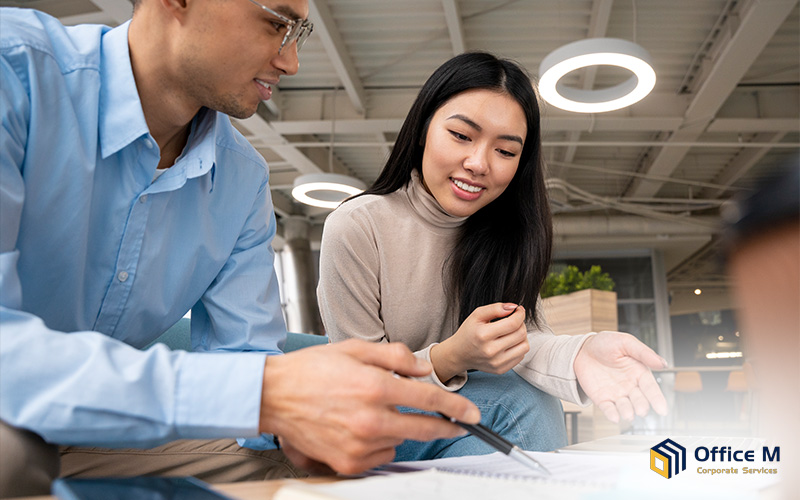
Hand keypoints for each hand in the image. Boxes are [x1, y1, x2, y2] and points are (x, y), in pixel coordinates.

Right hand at [258, 339, 478, 474]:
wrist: (273, 396)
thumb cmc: (311, 370)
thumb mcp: (355, 349)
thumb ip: (395, 356)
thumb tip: (422, 369)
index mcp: (375, 387)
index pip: (429, 400)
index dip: (456, 407)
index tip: (472, 413)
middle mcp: (369, 419)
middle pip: (423, 428)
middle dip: (445, 426)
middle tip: (457, 424)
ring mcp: (358, 445)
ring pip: (400, 442)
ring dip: (400, 430)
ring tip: (376, 413)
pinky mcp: (347, 462)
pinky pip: (380, 457)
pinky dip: (380, 445)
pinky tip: (364, 429)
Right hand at [431, 303, 528, 381]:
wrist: (459, 354)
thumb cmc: (468, 333)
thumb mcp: (477, 315)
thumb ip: (495, 308)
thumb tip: (514, 307)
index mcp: (483, 335)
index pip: (513, 323)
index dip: (520, 314)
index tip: (518, 310)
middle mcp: (491, 351)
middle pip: (521, 334)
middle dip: (521, 323)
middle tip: (514, 320)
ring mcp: (497, 362)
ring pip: (525, 346)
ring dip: (522, 336)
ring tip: (512, 332)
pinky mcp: (501, 369)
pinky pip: (521, 356)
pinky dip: (518, 347)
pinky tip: (508, 343)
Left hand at [573, 331, 667, 422]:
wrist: (583, 348)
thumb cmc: (606, 343)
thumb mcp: (626, 342)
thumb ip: (644, 353)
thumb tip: (663, 363)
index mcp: (639, 372)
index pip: (651, 388)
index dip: (657, 399)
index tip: (662, 409)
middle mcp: (630, 385)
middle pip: (639, 400)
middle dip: (641, 406)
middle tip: (641, 410)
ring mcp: (616, 393)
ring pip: (625, 406)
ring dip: (627, 412)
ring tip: (628, 415)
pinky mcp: (602, 398)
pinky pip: (608, 408)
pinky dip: (611, 414)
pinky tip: (614, 417)